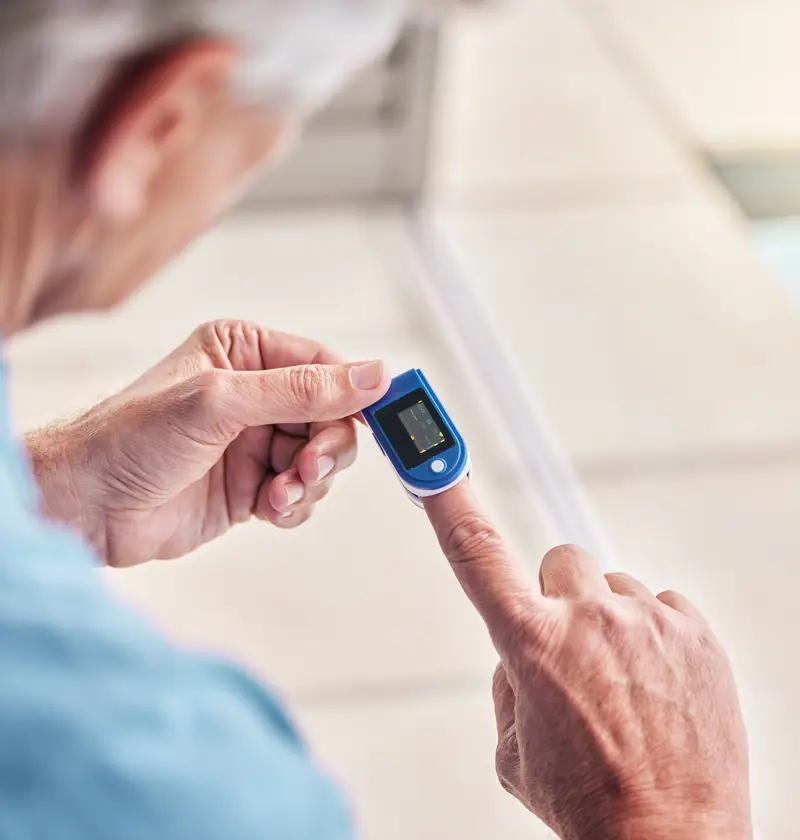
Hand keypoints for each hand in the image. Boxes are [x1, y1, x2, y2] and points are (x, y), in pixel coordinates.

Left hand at [28, 321, 389, 566]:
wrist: (88, 507)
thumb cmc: (132, 438)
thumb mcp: (222, 402)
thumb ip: (302, 390)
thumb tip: (373, 375)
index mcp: (244, 351)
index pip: (324, 366)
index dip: (357, 393)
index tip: (388, 416)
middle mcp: (254, 394)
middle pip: (330, 417)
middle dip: (326, 448)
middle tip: (309, 469)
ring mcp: (254, 441)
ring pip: (320, 459)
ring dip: (309, 481)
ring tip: (278, 494)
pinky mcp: (252, 484)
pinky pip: (301, 493)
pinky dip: (295, 505)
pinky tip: (268, 509)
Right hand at [424, 483, 751, 839]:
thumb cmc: (589, 803)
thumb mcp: (513, 751)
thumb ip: (509, 681)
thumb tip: (523, 647)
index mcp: (531, 644)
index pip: (476, 553)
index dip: (449, 502)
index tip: (433, 466)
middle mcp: (588, 619)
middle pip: (559, 560)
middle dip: (556, 596)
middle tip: (571, 650)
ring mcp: (647, 622)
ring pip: (612, 587)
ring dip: (608, 621)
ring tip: (622, 684)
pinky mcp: (696, 633)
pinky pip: (660, 607)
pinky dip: (653, 635)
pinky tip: (656, 683)